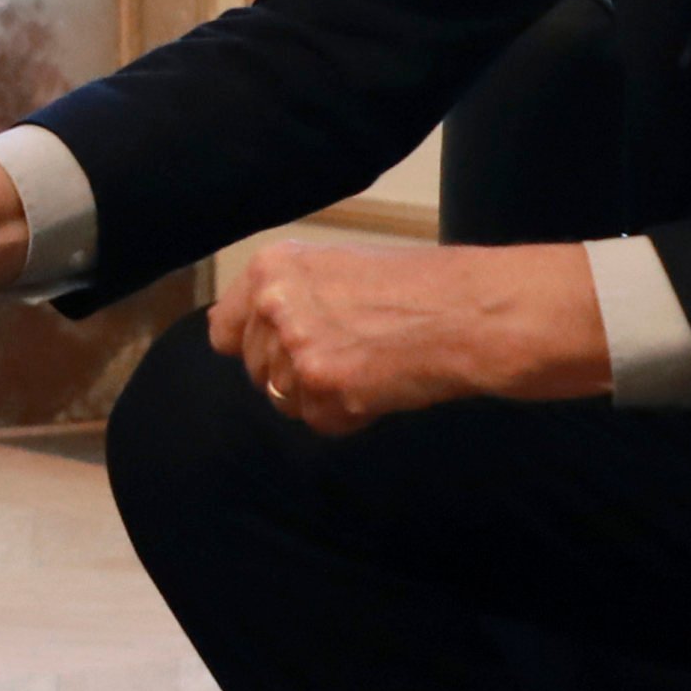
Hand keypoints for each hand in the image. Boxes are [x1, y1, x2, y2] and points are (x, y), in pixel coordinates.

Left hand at [211, 239, 606, 433]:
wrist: (468, 311)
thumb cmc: (413, 286)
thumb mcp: (332, 269)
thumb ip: (281, 298)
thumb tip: (223, 332)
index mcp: (272, 268)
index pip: (222, 328)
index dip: (252, 345)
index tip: (284, 348)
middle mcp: (274, 304)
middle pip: (255, 370)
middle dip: (294, 373)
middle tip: (350, 353)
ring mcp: (297, 348)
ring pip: (284, 400)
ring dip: (322, 396)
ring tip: (369, 365)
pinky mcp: (325, 388)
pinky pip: (319, 423)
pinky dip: (348, 416)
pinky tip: (380, 386)